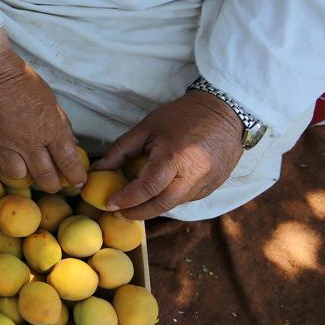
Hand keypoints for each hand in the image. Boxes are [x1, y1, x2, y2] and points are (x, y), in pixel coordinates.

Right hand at [0, 29, 85, 192]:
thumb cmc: (21, 80)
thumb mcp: (50, 99)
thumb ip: (60, 124)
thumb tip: (70, 144)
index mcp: (50, 128)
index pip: (68, 161)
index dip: (75, 176)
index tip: (77, 181)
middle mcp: (28, 141)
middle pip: (45, 176)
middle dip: (53, 184)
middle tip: (53, 184)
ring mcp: (4, 145)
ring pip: (17, 176)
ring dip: (23, 174)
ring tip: (23, 166)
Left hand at [94, 90, 244, 219]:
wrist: (225, 112)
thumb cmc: (182, 116)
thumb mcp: (146, 128)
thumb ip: (121, 150)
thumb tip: (100, 169)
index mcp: (174, 158)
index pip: (146, 188)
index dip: (126, 199)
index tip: (109, 203)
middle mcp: (193, 175)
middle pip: (161, 205)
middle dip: (138, 212)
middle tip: (120, 212)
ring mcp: (206, 183)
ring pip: (174, 204)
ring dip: (153, 207)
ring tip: (135, 202)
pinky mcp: (213, 186)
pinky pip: (186, 198)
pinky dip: (169, 198)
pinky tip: (158, 192)